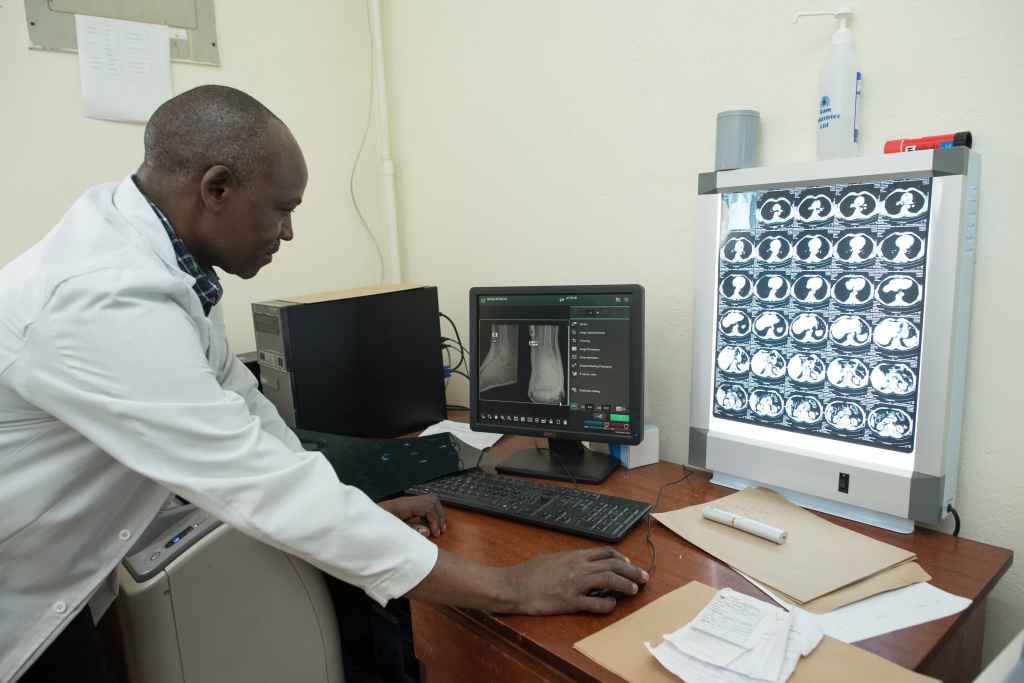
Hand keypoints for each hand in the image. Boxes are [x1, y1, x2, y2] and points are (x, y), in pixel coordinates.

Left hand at [379, 494, 446, 536]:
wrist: (366, 520)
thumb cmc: (378, 526)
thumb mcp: (394, 531)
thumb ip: (411, 531)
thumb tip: (427, 531)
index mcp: (404, 506)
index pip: (428, 508)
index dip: (435, 520)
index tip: (436, 533)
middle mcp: (408, 500)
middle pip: (432, 501)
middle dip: (439, 515)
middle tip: (441, 530)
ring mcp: (407, 501)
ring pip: (430, 499)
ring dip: (437, 512)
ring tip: (439, 526)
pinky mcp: (407, 504)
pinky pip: (424, 502)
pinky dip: (431, 511)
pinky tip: (431, 522)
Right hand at [506, 547, 648, 614]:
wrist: (514, 586)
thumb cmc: (529, 572)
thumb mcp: (552, 558)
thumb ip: (569, 559)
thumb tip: (582, 562)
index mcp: (574, 556)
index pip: (604, 553)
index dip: (620, 559)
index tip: (629, 564)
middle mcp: (578, 567)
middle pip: (612, 565)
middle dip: (632, 571)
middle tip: (644, 577)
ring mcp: (575, 584)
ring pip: (609, 580)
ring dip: (625, 585)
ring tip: (635, 590)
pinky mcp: (570, 602)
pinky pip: (594, 603)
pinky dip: (606, 604)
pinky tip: (611, 605)